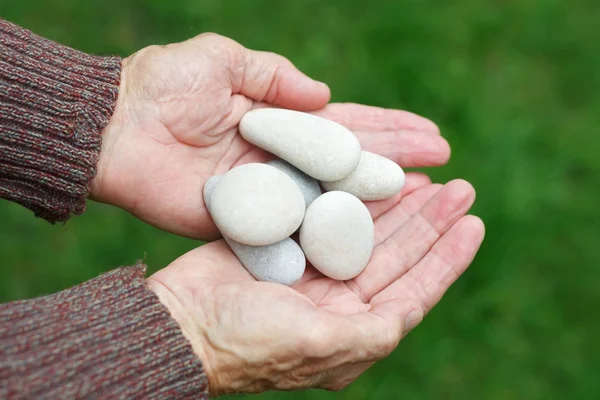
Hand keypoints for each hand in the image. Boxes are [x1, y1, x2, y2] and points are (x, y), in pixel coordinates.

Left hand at [90, 33, 449, 239]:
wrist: (113, 128)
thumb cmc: (162, 85)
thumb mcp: (224, 60)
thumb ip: (274, 76)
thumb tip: (326, 94)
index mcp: (277, 118)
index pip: (345, 125)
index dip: (389, 129)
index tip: (430, 135)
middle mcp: (280, 157)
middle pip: (349, 160)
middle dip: (398, 160)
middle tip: (444, 164)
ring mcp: (268, 191)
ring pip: (333, 194)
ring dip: (379, 195)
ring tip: (426, 194)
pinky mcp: (248, 220)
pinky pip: (298, 223)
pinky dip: (333, 227)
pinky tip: (372, 231)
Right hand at [147, 178, 483, 394]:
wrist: (181, 321)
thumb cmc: (245, 342)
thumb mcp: (315, 344)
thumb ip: (368, 334)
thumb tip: (404, 319)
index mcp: (353, 333)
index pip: (414, 292)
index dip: (446, 259)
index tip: (473, 224)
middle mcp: (340, 305)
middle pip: (397, 258)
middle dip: (429, 223)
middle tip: (459, 187)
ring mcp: (314, 274)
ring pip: (369, 235)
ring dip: (399, 208)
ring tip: (430, 179)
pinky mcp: (290, 249)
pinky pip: (333, 219)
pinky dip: (355, 200)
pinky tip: (374, 180)